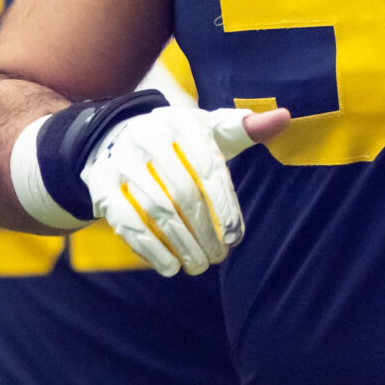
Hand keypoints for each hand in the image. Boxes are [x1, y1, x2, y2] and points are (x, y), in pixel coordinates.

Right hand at [84, 104, 287, 275]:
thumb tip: (285, 117)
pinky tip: (170, 267)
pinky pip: (126, 222)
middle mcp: (145, 137)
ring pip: (156, 210)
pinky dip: (150, 250)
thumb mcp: (208, 129)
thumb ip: (245, 128)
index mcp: (177, 122)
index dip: (224, 206)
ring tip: (199, 265)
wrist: (116, 137)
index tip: (235, 237)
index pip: (207, 168)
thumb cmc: (177, 140)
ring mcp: (118, 161)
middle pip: (182, 193)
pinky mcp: (99, 185)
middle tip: (219, 257)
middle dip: (204, 231)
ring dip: (181, 244)